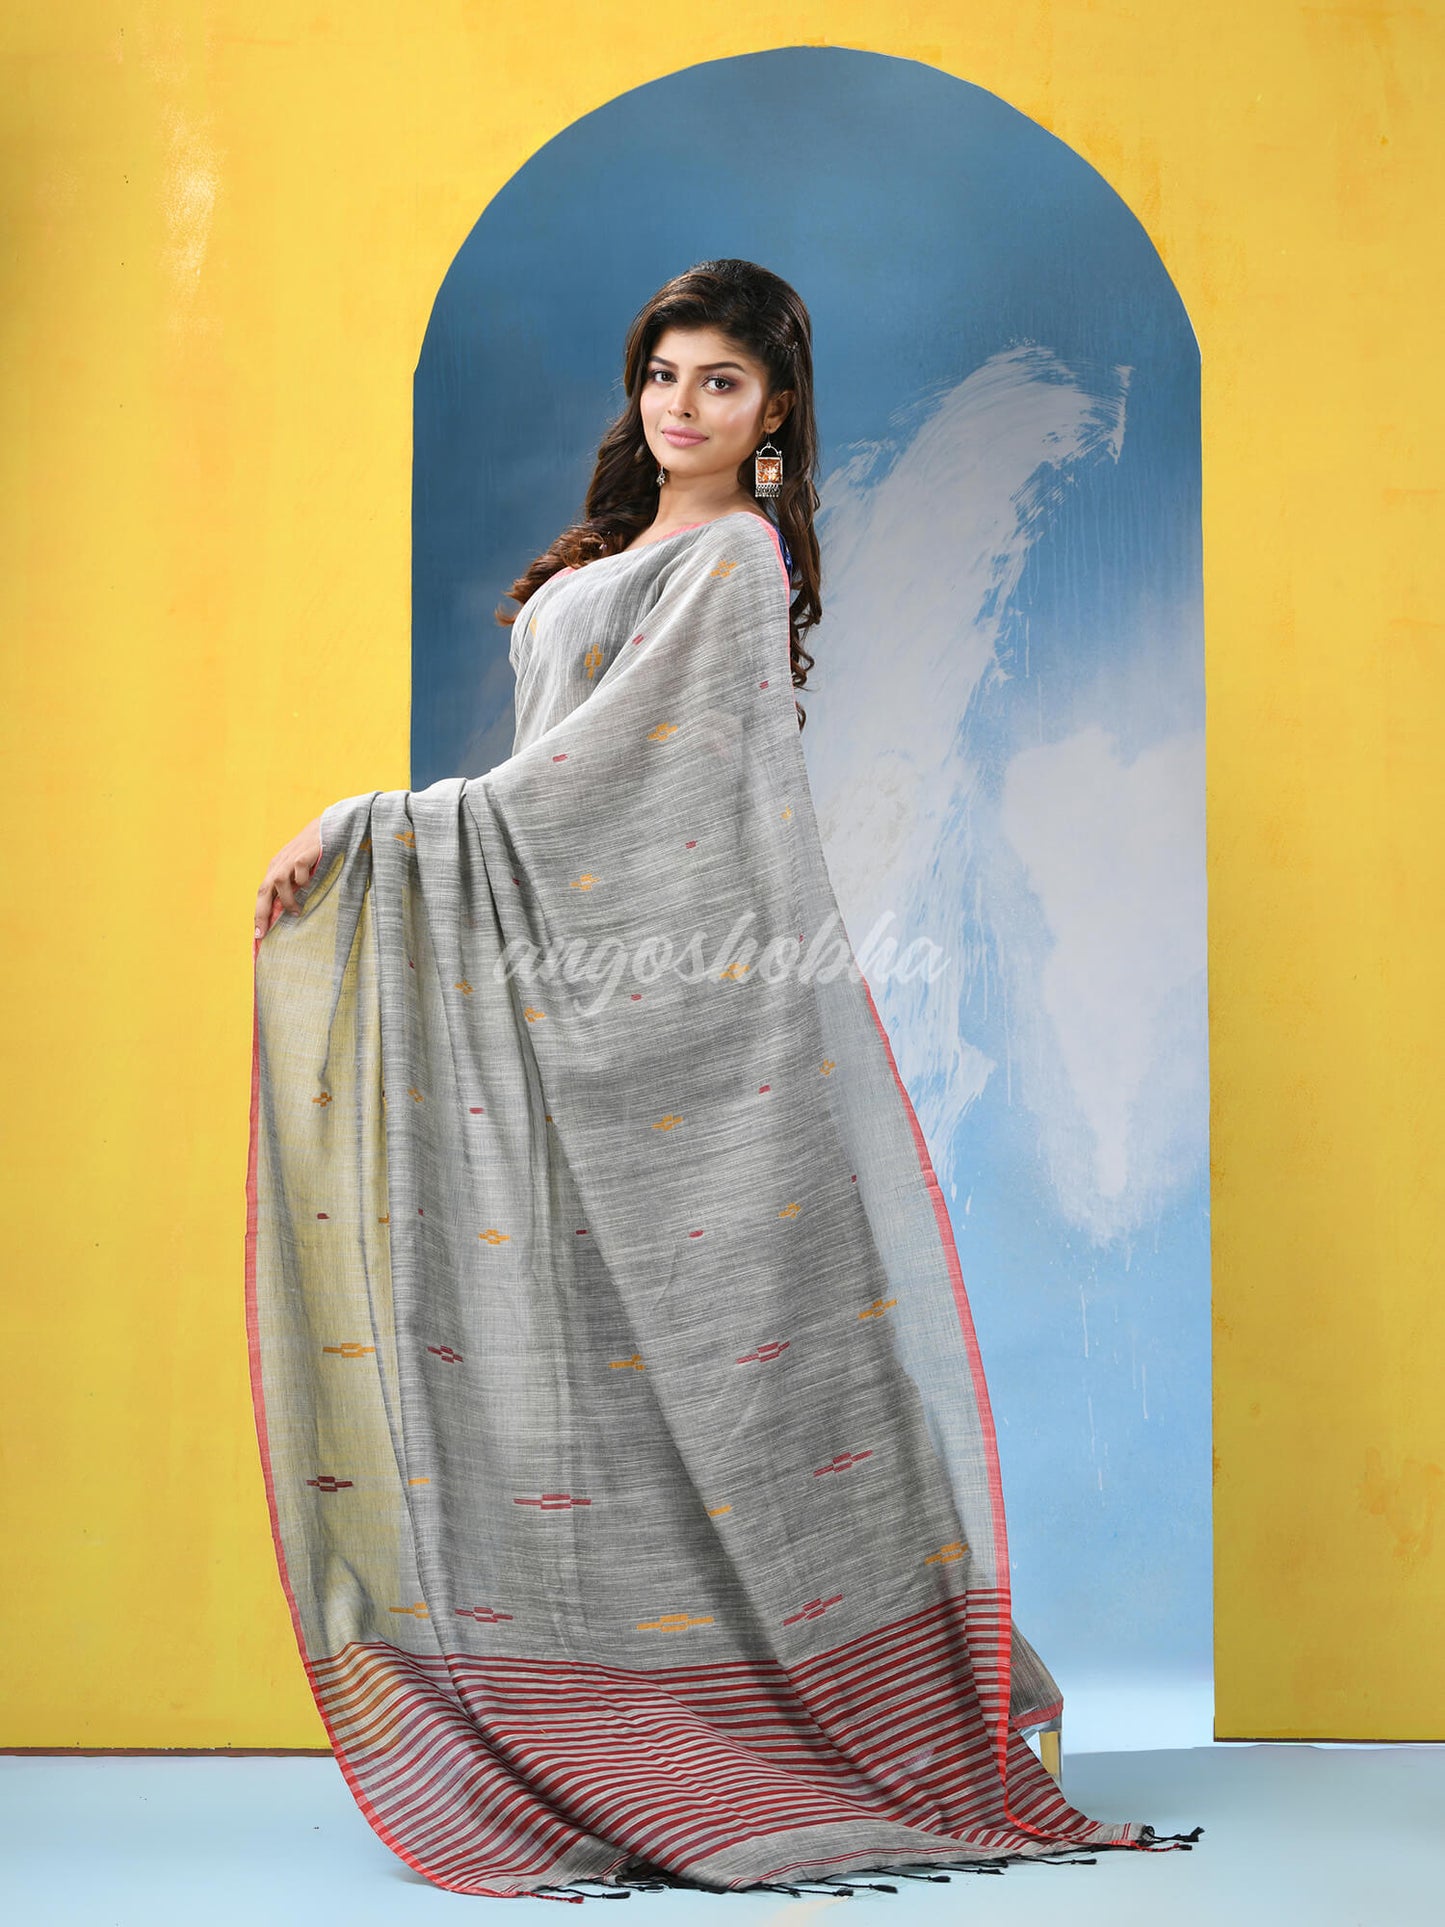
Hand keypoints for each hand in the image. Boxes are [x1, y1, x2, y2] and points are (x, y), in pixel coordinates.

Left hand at [255, 816, 322, 940]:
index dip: (259, 914)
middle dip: (261, 913)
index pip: (262, 894)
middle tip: (263, 932)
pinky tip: (311, 883)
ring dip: (286, 900)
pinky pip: (298, 871)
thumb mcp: (299, 870)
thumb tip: (288, 913)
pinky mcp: (303, 854)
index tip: (258, 935)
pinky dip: (303, 880)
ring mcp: (290, 858)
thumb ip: (293, 886)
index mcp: (275, 869)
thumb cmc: (314, 853)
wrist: (326, 828)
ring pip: (279, 882)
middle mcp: (279, 864)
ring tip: (297, 911)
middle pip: (264, 890)